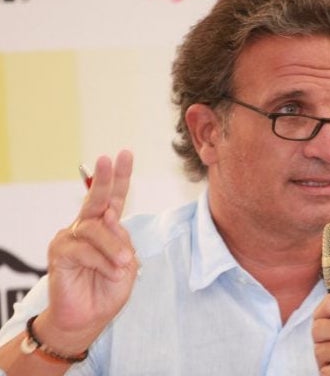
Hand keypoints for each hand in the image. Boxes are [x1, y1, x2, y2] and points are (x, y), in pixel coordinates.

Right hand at [36, 150, 136, 354]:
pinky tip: (110, 271)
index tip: (125, 154)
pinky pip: (84, 249)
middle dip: (104, 178)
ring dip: (114, 247)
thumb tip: (111, 216)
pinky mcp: (60, 252)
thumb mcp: (127, 264)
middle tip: (108, 159)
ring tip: (123, 263)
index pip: (115, 198)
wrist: (88, 318)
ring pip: (96, 229)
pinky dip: (102, 261)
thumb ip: (122, 239)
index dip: (120, 177)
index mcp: (107, 227)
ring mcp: (71, 237)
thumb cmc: (108, 288)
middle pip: (97, 198)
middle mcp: (87, 226)